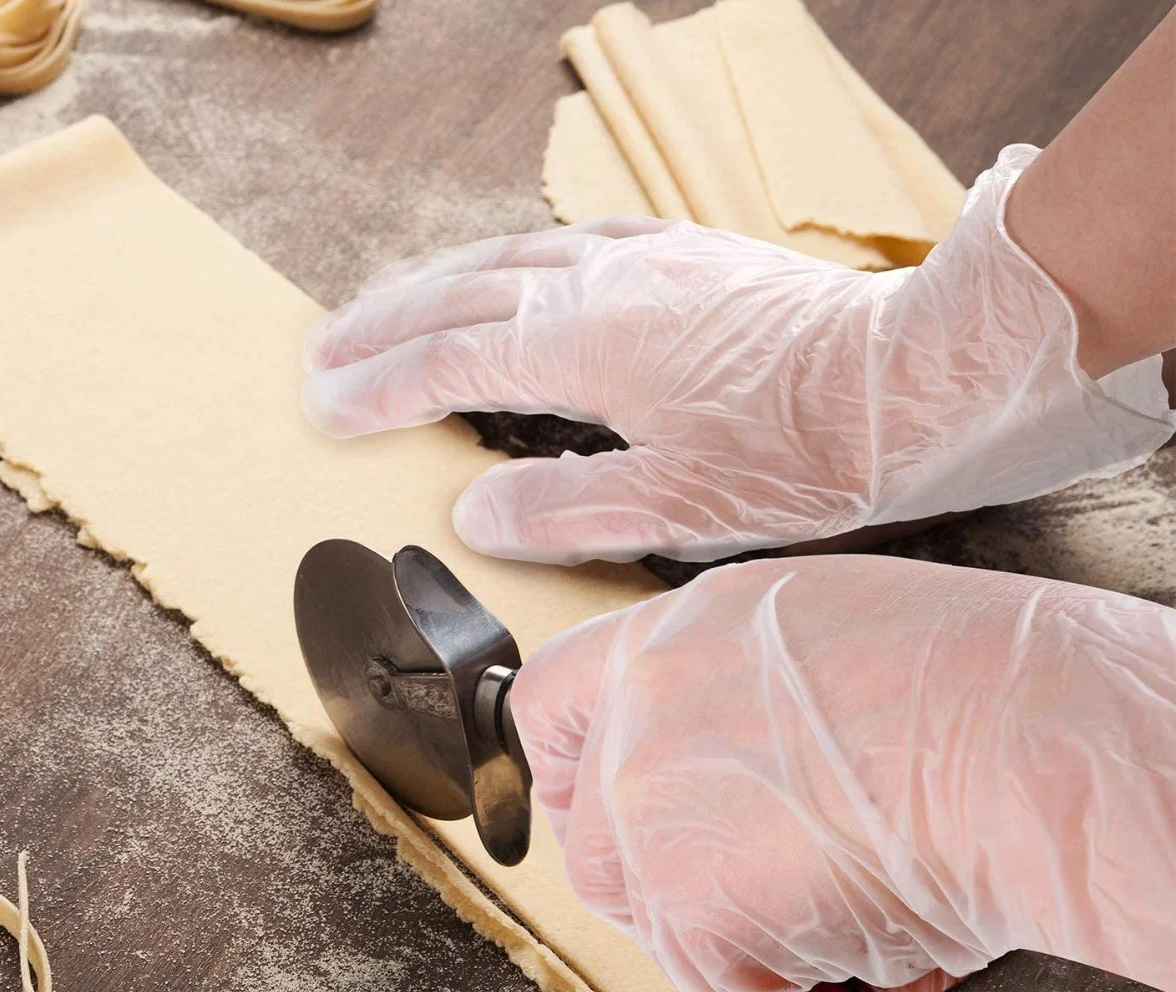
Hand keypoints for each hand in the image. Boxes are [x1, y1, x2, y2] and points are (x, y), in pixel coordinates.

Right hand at [302, 149, 1171, 564]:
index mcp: (583, 343)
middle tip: (323, 352)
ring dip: (436, 285)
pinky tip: (511, 272)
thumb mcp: (673, 505)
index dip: (380, 387)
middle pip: (460, 296)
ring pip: (507, 257)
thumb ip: (562, 508)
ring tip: (387, 309)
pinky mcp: (683, 256)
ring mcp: (642, 259)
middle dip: (383, 326)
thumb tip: (475, 510)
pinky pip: (567, 243)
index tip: (326, 410)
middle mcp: (599, 283)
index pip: (450, 361)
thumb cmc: (800, 450)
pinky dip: (512, 261)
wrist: (908, 382)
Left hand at [509, 555, 1175, 991]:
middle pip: (593, 838)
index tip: (587, 804)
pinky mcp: (687, 911)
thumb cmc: (980, 686)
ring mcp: (647, 813)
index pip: (544, 707)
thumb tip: (730, 770)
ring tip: (849, 921)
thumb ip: (732, 695)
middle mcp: (636, 719)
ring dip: (737, 942)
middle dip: (671, 882)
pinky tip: (874, 966)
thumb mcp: (821, 641)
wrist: (1035, 742)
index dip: (566, 770)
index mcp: (671, 641)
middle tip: (766, 890)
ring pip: (653, 922)